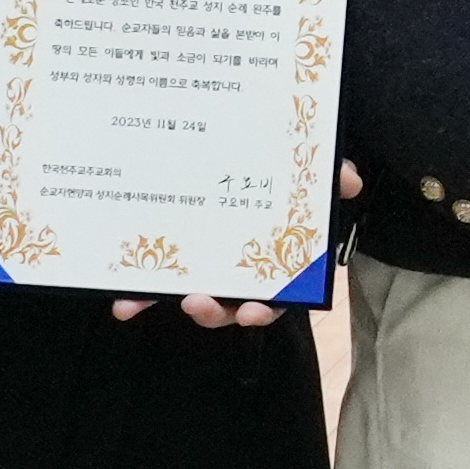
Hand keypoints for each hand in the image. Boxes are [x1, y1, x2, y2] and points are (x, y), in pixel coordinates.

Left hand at [114, 166, 353, 324]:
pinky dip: (139, 295)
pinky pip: (154, 284)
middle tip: (196, 303)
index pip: (272, 296)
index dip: (261, 309)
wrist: (251, 157)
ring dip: (166, 303)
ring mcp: (204, 269)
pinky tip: (121, 301)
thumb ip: (330, 177)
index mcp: (272, 262)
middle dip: (211, 312)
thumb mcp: (309, 175)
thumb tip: (348, 179)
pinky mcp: (171, 262)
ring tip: (143, 300)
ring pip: (190, 298)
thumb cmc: (283, 177)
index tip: (250, 311)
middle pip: (227, 306)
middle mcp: (238, 274)